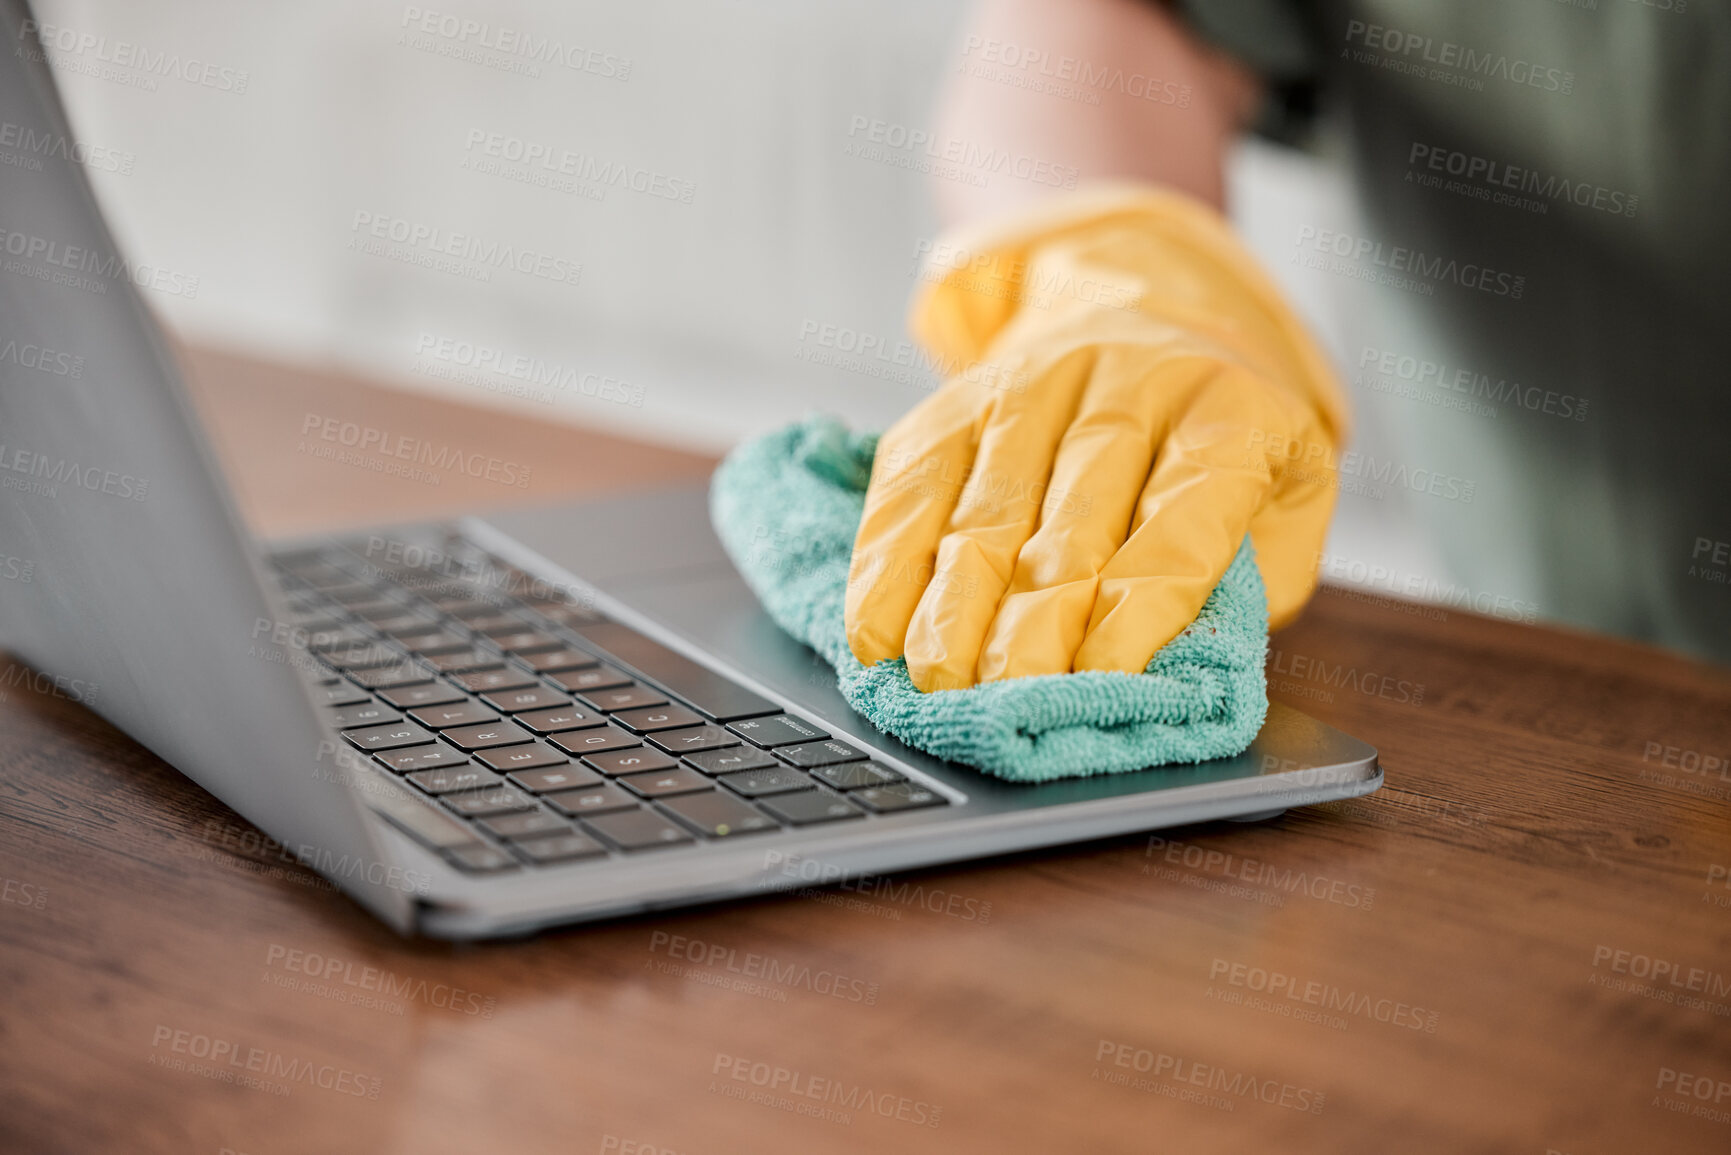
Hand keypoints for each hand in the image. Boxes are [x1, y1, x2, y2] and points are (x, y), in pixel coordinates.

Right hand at [844, 187, 1347, 691]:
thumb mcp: (1280, 505)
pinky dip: (886, 566)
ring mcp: (1036, 384)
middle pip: (1072, 521)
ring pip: (983, 508)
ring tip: (937, 682)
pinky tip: (876, 633)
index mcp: (1230, 418)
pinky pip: (912, 485)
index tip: (1100, 679)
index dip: (1138, 609)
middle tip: (1007, 697)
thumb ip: (1240, 584)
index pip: (1181, 523)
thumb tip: (1166, 671)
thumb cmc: (1216, 446)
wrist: (1158, 320)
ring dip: (953, 605)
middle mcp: (1130, 386)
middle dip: (1033, 622)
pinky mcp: (959, 398)